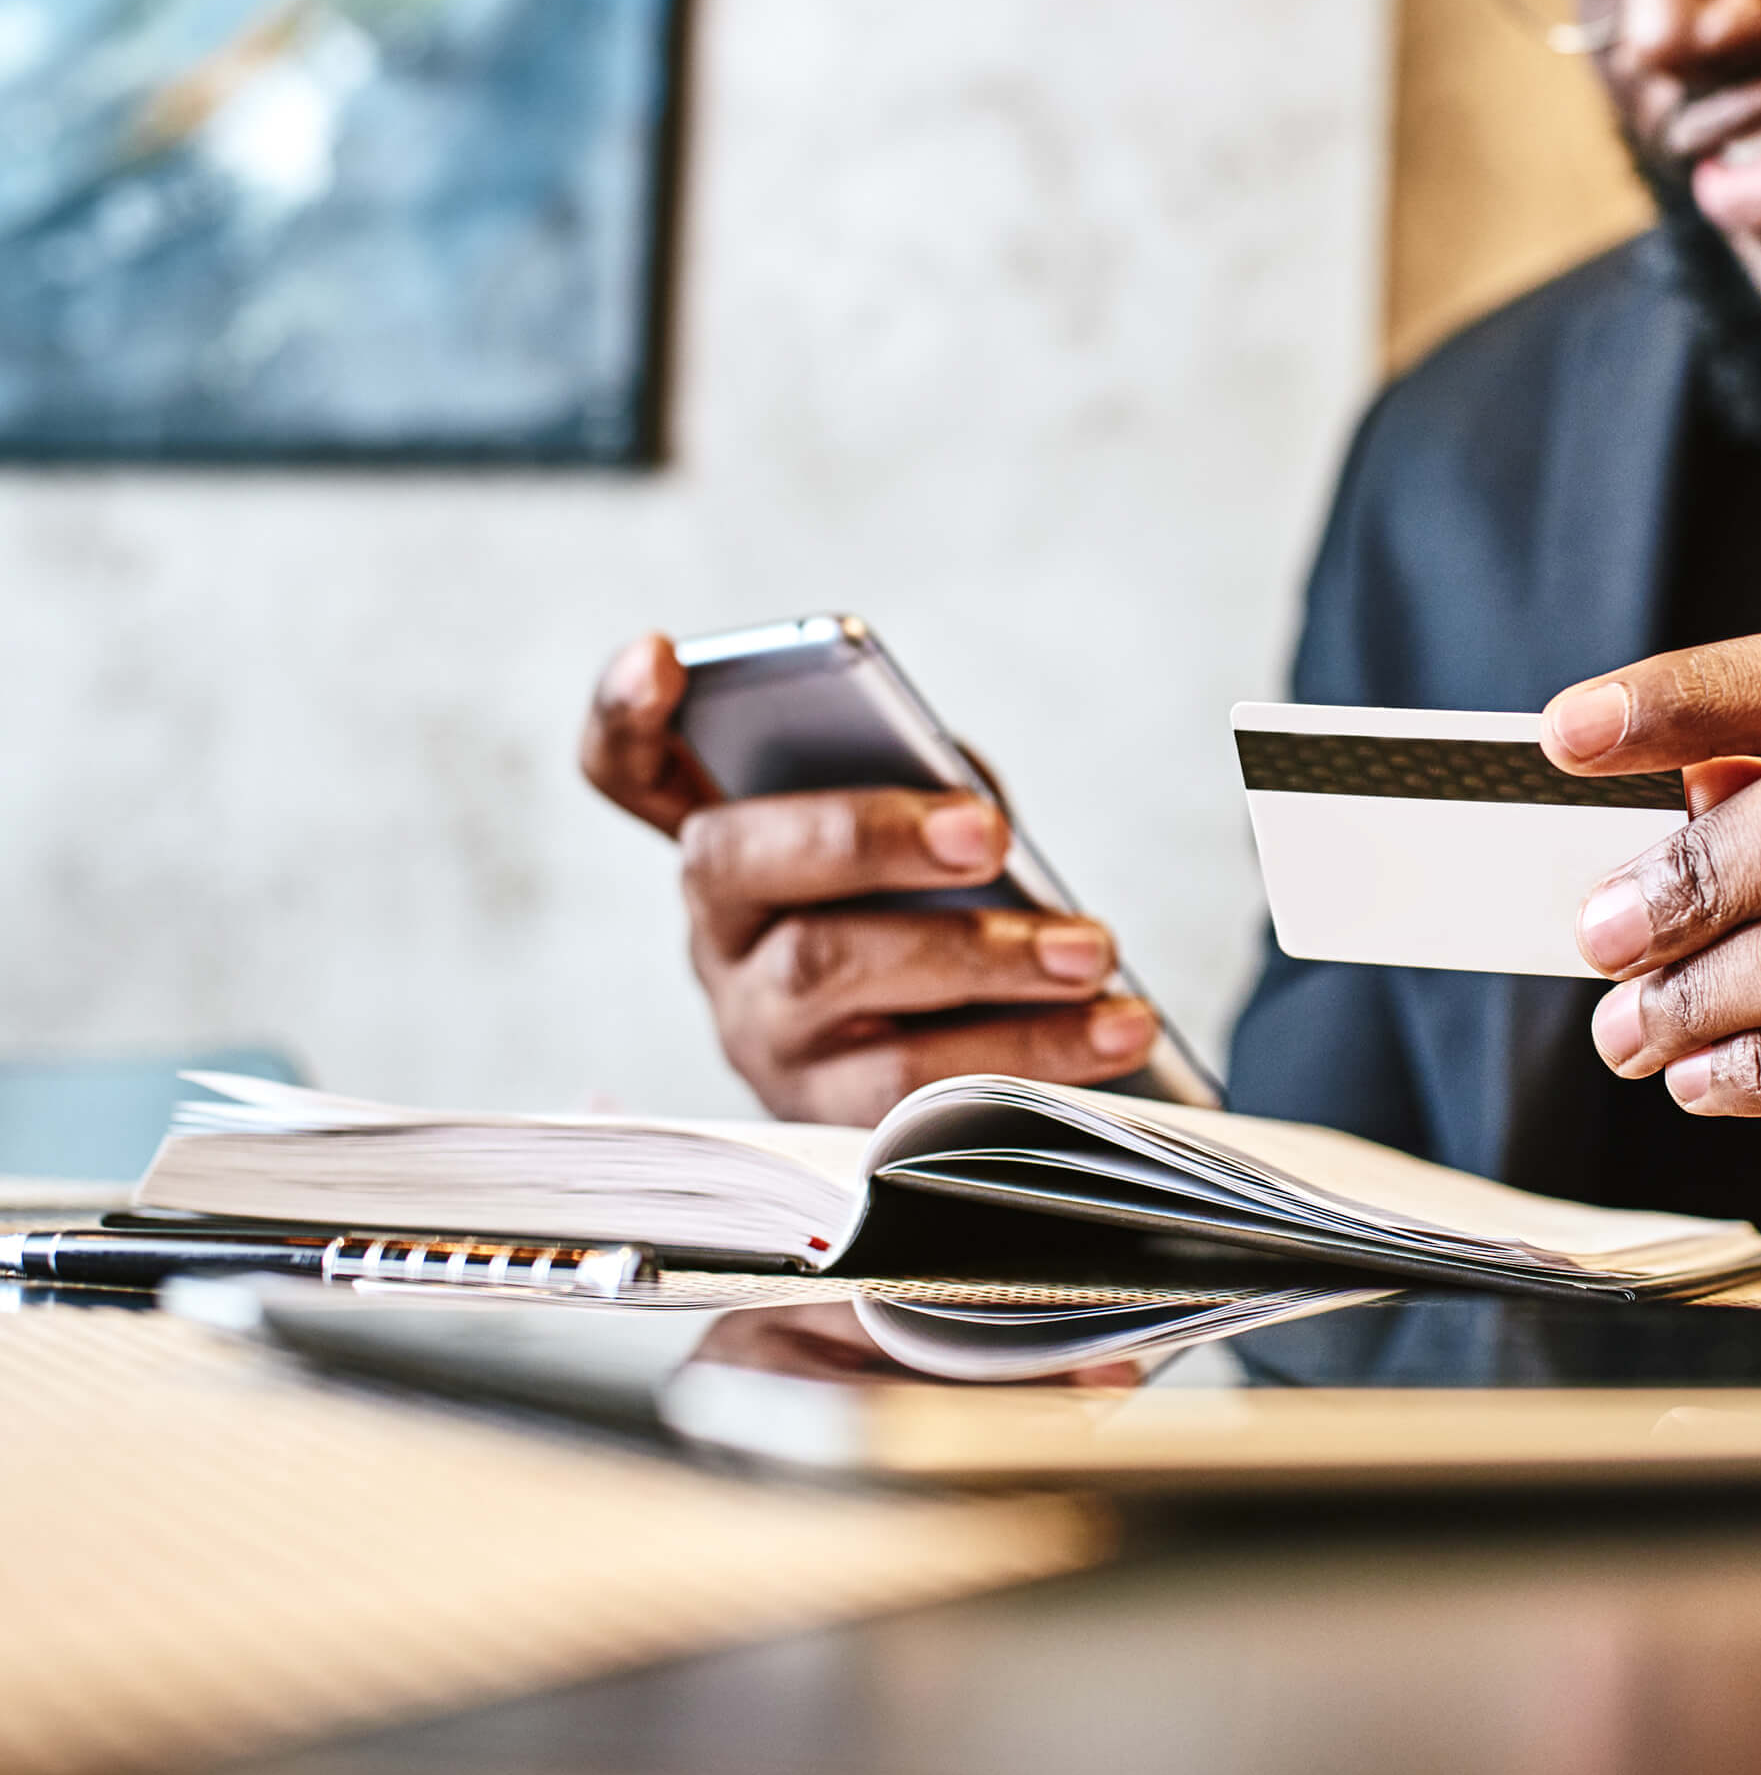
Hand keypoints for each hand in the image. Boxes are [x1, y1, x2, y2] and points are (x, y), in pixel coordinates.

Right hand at [578, 634, 1157, 1124]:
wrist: (975, 1066)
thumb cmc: (947, 915)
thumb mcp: (930, 838)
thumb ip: (928, 793)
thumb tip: (968, 811)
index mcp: (733, 844)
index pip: (629, 768)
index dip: (625, 712)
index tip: (659, 654)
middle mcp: (718, 933)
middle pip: (746, 862)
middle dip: (867, 836)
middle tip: (985, 834)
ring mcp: (759, 1031)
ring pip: (835, 977)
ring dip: (981, 962)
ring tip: (1094, 951)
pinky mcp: (824, 1121)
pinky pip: (912, 1093)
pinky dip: (1032, 1053)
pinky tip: (1120, 1027)